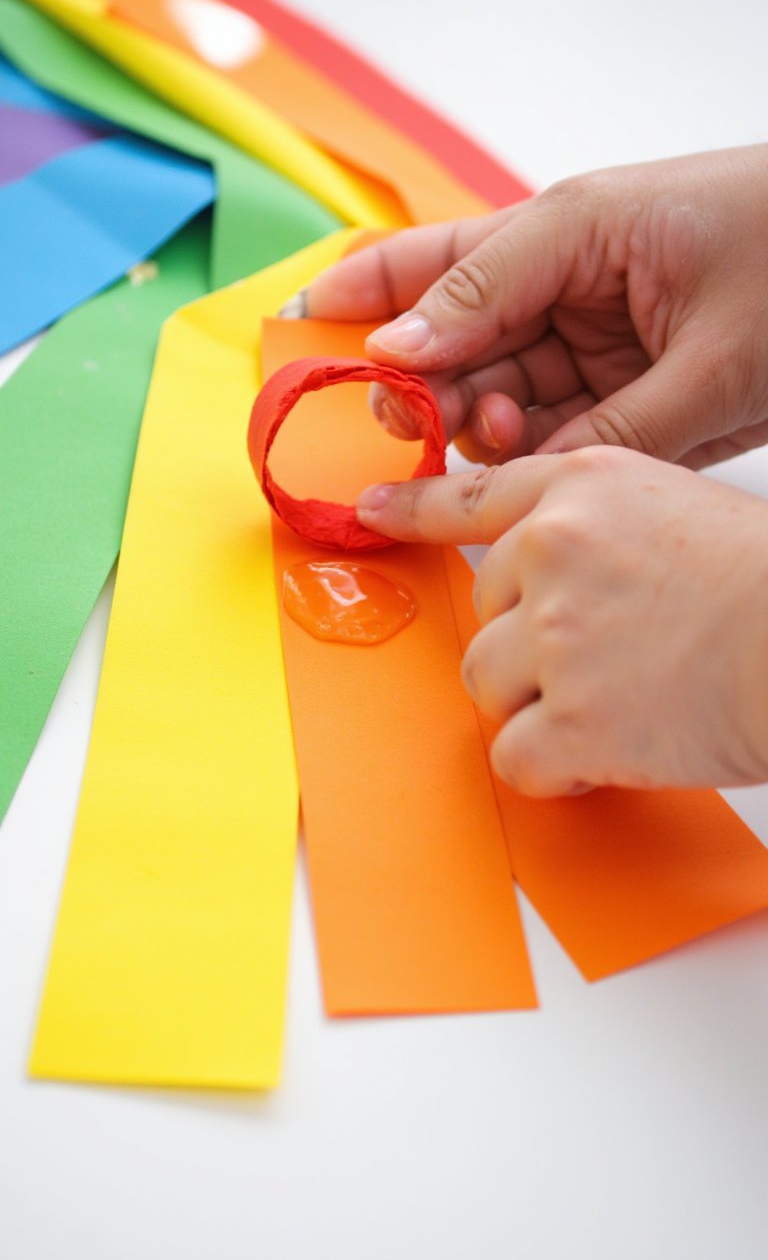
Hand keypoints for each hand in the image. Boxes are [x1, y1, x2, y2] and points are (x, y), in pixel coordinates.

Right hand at [304, 146, 767, 469]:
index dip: (362, 299)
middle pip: (449, 335)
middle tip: (411, 424)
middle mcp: (565, 283)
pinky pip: (546, 432)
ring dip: (479, 427)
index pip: (436, 263)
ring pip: (490, 392)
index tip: (300, 335)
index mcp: (569, 232)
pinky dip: (530, 457)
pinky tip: (532, 460)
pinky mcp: (618, 391)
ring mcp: (589, 339)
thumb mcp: (696, 347)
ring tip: (502, 438)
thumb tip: (459, 427)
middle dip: (418, 382)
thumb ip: (578, 406)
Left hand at [356, 447, 767, 795]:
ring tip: (615, 705)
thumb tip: (536, 584)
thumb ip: (591, 533)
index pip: (472, 497)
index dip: (415, 508)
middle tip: (606, 661)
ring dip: (537, 707)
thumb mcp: (671, 510)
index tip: (372, 511)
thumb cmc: (760, 582)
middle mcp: (553, 551)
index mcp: (580, 489)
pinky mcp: (571, 719)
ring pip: (487, 686)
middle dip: (529, 649)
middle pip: (483, 615)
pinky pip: (515, 758)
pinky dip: (554, 769)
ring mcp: (556, 635)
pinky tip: (606, 755)